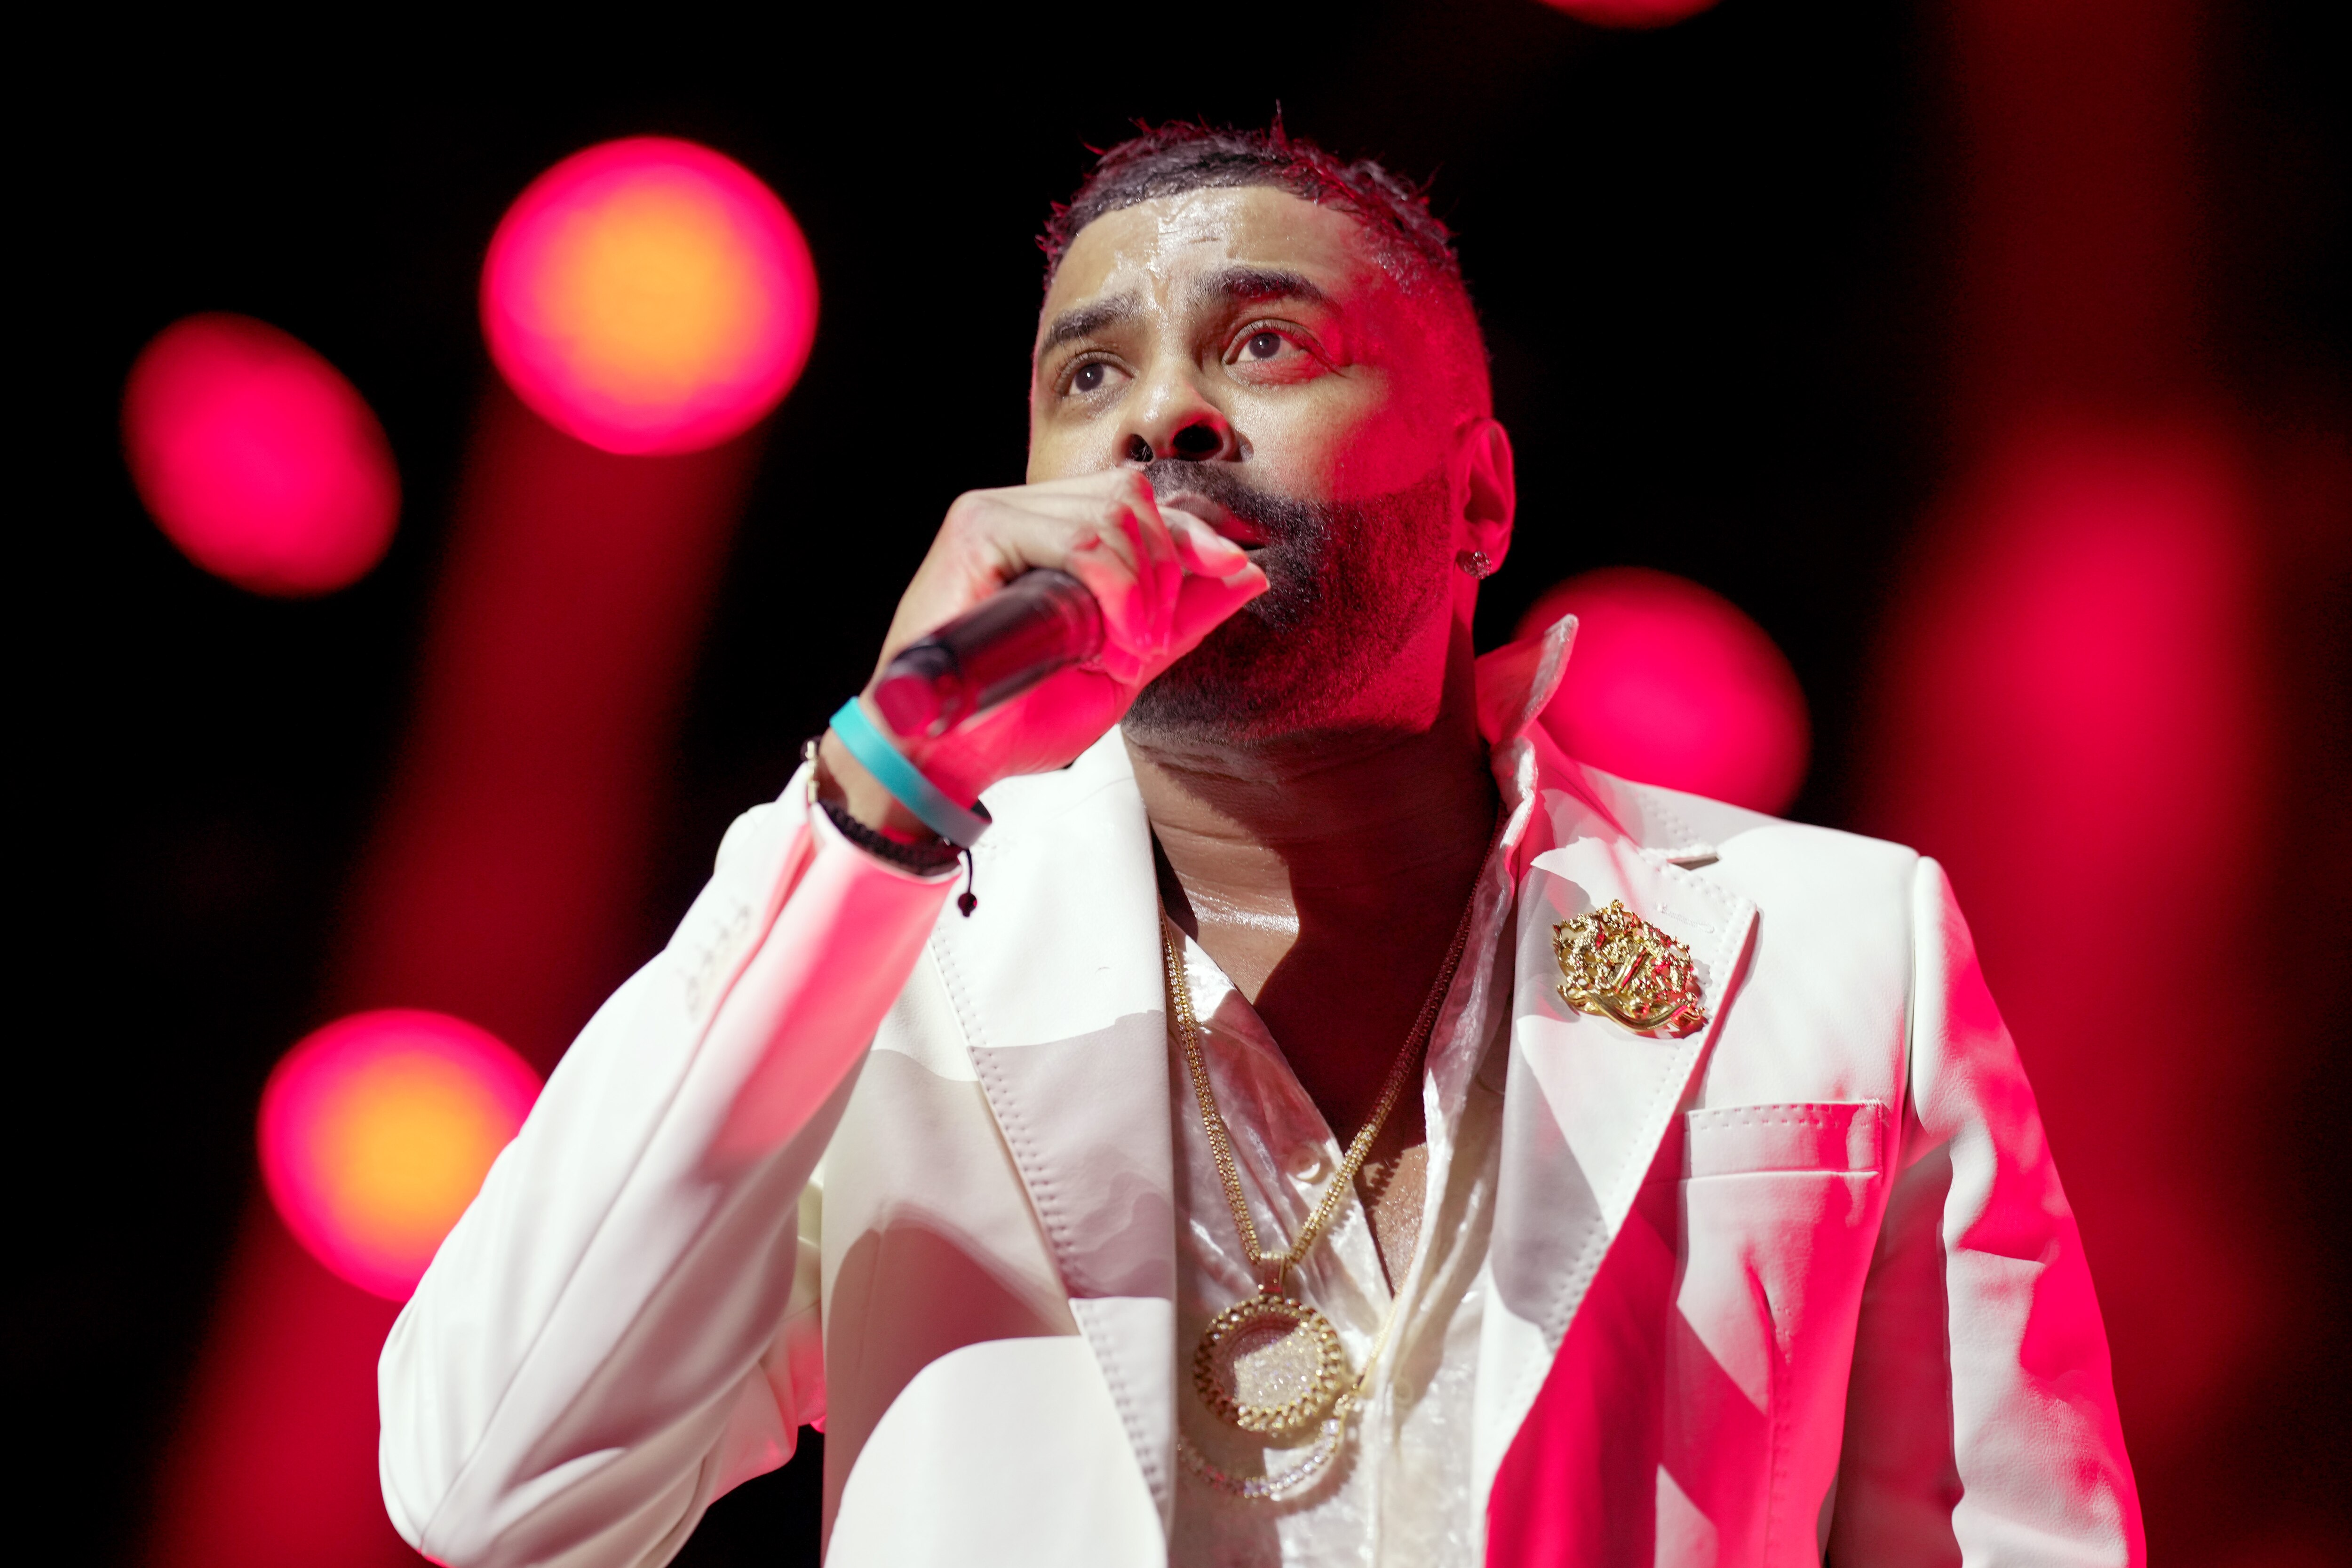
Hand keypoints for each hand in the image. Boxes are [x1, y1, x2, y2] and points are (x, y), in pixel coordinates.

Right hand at [819, 471, 1267, 834]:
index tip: (1234, 566)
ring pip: (1112, 510)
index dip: (1192, 531)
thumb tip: (1248, 575)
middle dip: (1164, 569)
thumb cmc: (1018, 718)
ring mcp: (996, 512)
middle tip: (1144, 645)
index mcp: (1053, 536)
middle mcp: (1024, 513)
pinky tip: (1110, 637)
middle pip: (1131, 494)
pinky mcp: (978, 528)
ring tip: (1121, 652)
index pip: (1138, 502)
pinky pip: (1079, 536)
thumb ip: (1179, 620)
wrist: (946, 759)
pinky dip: (1113, 586)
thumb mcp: (1122, 668)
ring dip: (1140, 588)